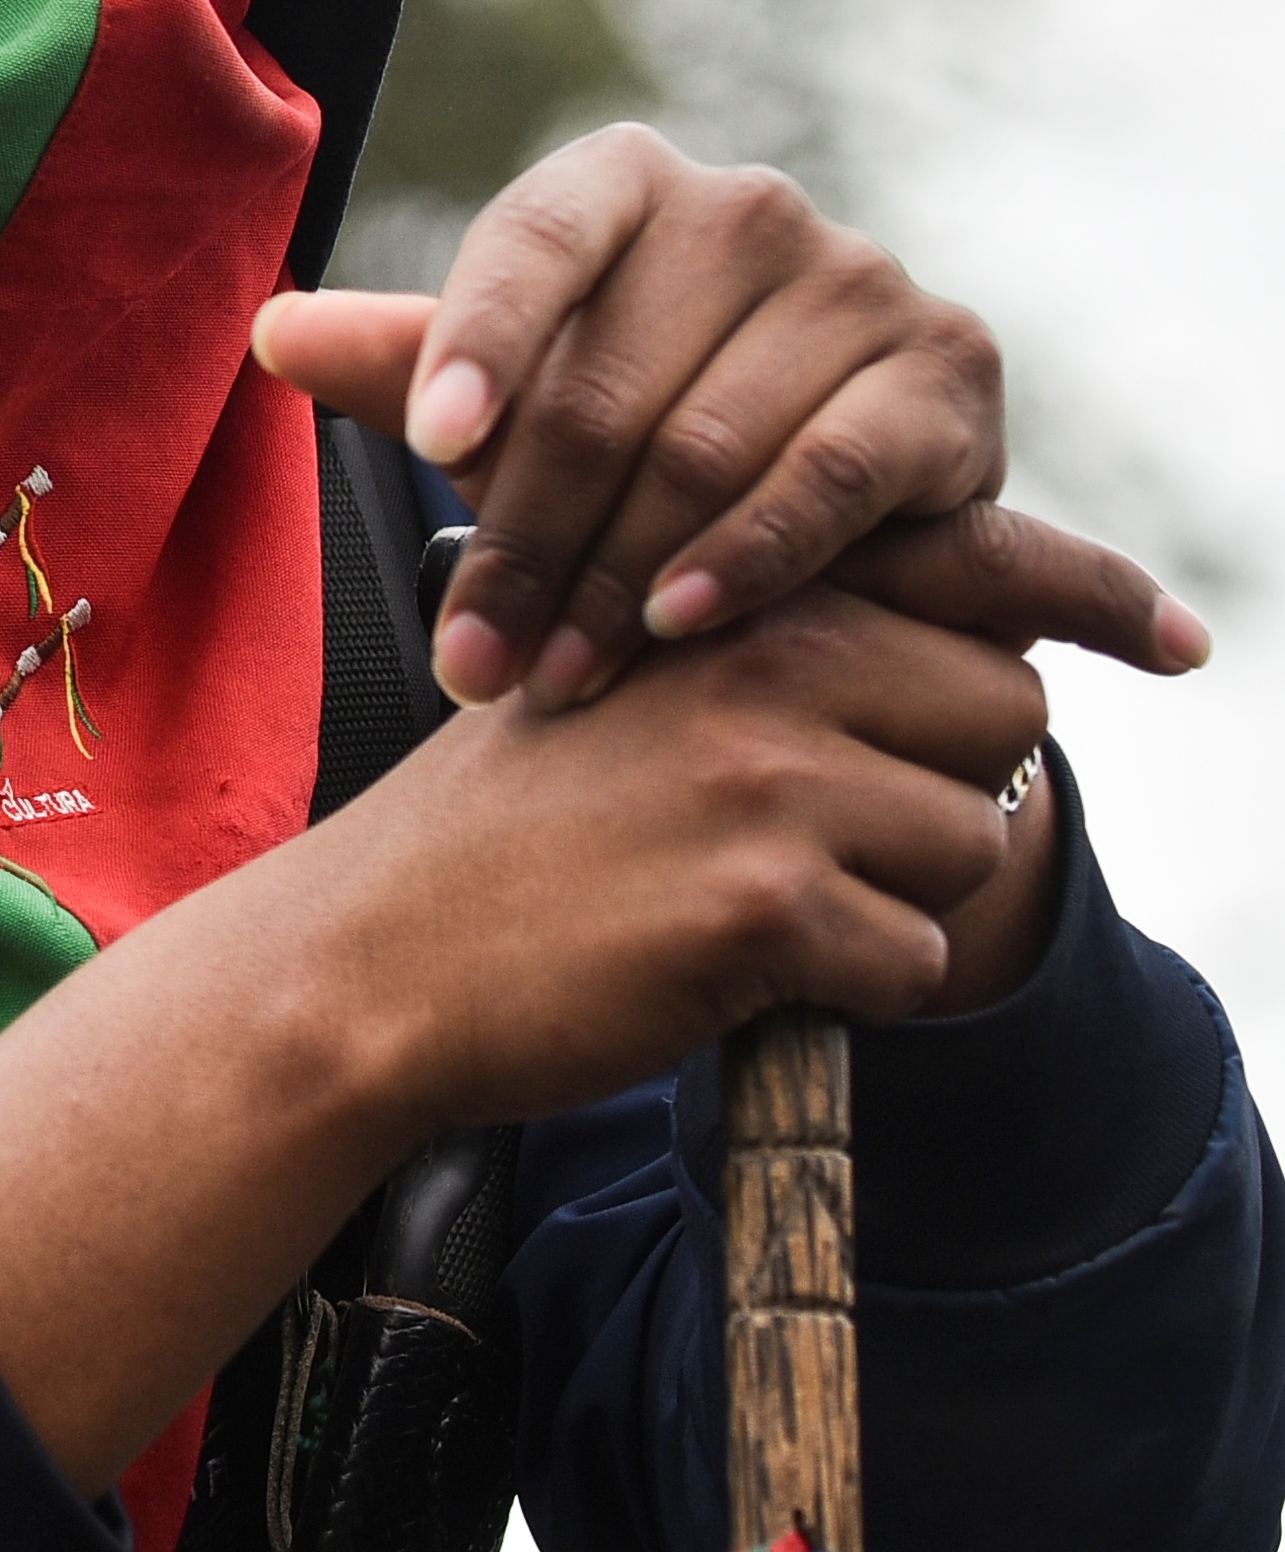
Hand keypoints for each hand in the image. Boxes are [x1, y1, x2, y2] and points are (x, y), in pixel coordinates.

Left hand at [251, 123, 1210, 709]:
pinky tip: (676, 626)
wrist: (835, 503)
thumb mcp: (513, 403)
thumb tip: (273, 330)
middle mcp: (747, 207)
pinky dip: (746, 560)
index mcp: (623, 184)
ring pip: (704, 444)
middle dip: (526, 539)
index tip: (434, 441)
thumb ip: (408, 366)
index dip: (483, 337)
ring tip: (551, 681)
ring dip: (615, 582)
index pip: (535, 240)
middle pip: (607, 380)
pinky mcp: (947, 370)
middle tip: (471, 661)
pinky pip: (828, 476)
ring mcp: (859, 279)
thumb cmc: (633, 435)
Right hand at [340, 580, 1049, 1118]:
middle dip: (941, 782)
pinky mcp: (766, 904)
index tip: (1178, 634)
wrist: (373, 956)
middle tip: (820, 829)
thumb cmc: (507, 828)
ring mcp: (770, 777)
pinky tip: (736, 966)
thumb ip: (773, 634)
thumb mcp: (622, 669)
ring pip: (972, 841)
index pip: (973, 566)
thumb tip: (964, 633)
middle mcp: (767, 657)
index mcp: (738, 587)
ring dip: (896, 895)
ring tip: (762, 900)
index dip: (1088, 596)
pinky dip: (849, 985)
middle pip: (1002, 711)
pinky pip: (915, 957)